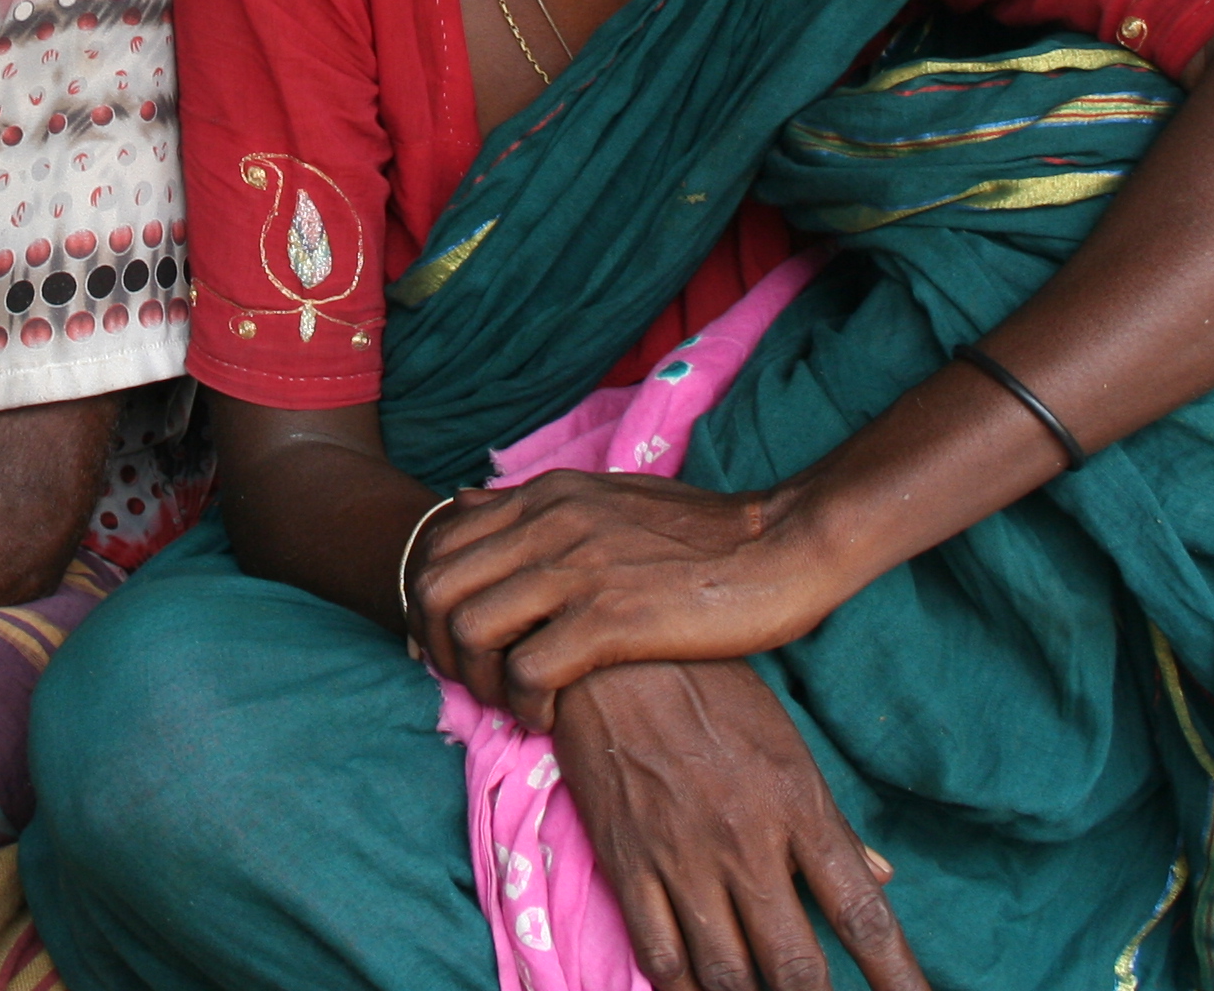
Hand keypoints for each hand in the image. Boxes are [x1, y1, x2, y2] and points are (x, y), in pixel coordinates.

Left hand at [410, 470, 849, 725]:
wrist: (783, 545)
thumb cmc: (704, 533)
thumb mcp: (606, 496)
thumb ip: (537, 504)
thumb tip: (467, 503)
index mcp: (545, 495)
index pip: (439, 545)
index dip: (430, 606)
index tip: (455, 646)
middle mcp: (548, 524)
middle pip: (435, 589)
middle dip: (438, 647)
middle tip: (477, 683)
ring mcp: (575, 570)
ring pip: (468, 630)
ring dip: (478, 681)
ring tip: (515, 703)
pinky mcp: (609, 619)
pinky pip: (525, 672)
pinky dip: (524, 705)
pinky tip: (550, 717)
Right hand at [552, 659, 923, 990]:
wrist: (612, 655)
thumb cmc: (710, 690)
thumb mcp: (785, 743)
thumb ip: (831, 820)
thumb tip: (880, 876)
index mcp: (798, 807)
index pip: (863, 913)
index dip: (900, 976)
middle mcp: (747, 843)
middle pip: (795, 966)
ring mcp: (683, 858)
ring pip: (728, 974)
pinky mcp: (629, 863)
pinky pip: (660, 955)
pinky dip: (684, 990)